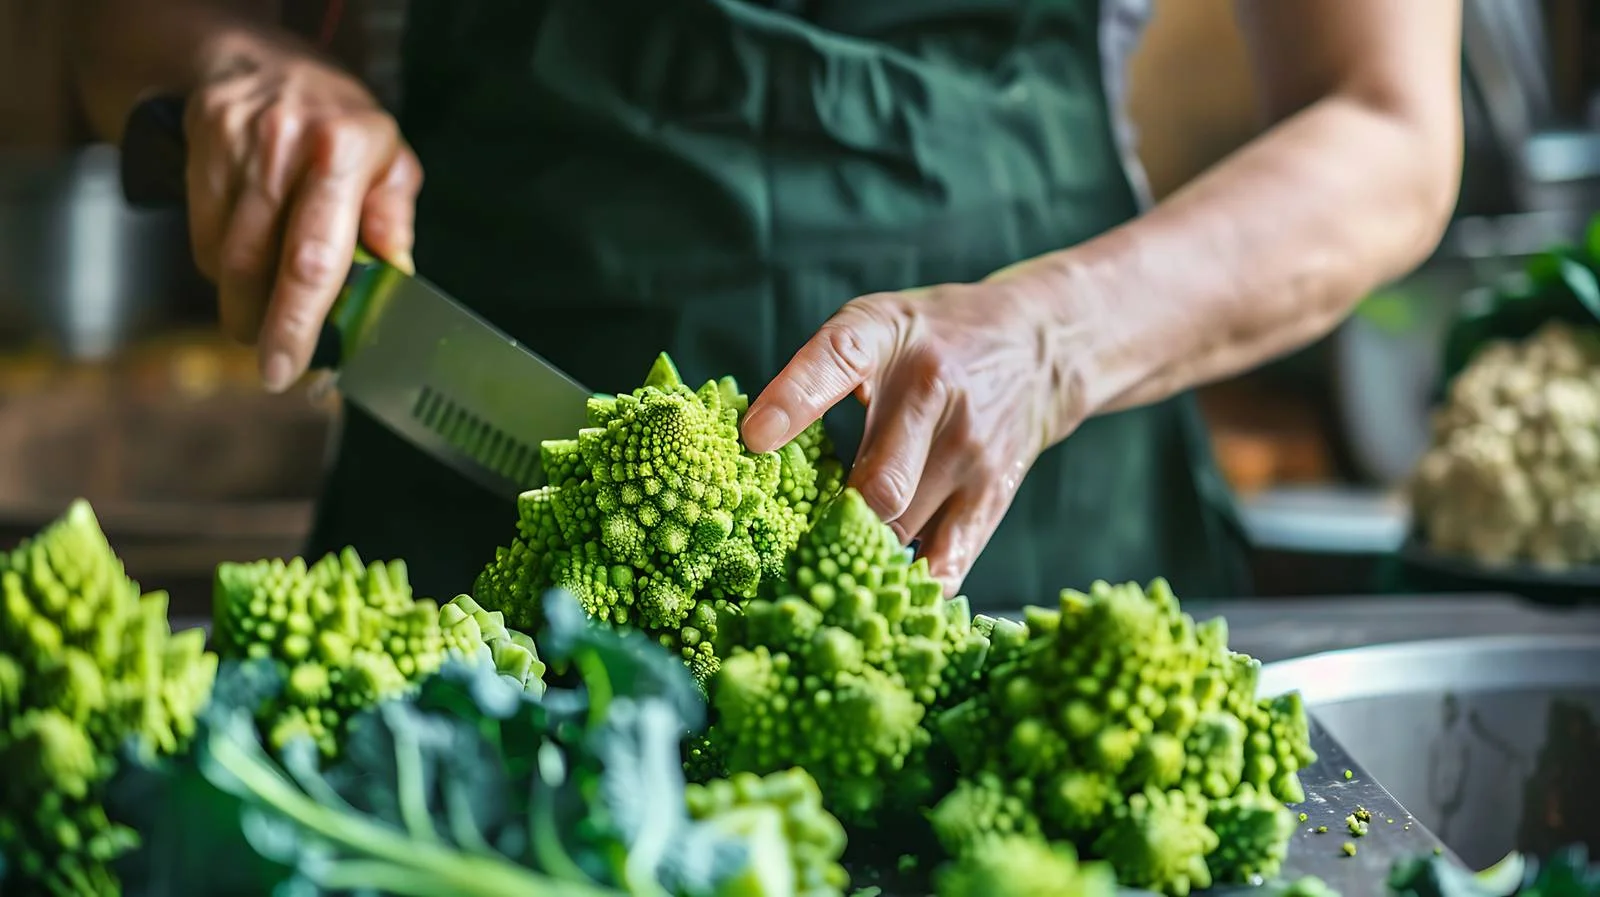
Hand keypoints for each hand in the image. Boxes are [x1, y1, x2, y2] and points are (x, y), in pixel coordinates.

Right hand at [185, 32, 421, 391]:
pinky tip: (244, 258)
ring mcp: (236, 142)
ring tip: (264, 308)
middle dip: (262, 326)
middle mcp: (287, 144)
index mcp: (347, 151)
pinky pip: (202, 233)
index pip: (315, 257)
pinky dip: (220, 263)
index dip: (298, 321)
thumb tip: (396, 273)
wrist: (262, 59)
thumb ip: (393, 218)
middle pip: (257, 265)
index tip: (288, 366)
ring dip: (242, 299)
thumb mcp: (390, 161)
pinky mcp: (199, 144)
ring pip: (222, 256)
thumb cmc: (340, 123)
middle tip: (274, 359)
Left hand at [742, 282, 1088, 594]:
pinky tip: (882, 586)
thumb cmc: (928, 341)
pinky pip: (947, 559)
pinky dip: (909, 581)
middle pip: (878, 482)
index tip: (756, 438)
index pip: (839, 359)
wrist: (1038, 347)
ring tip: (830, 566)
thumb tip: (754, 443)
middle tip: (792, 538)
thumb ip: (815, 371)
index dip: (795, 399)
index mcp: (888, 336)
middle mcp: (933, 391)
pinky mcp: (993, 493)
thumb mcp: (874, 324)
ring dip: (861, 554)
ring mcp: (970, 449)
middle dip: (831, 519)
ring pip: (903, 530)